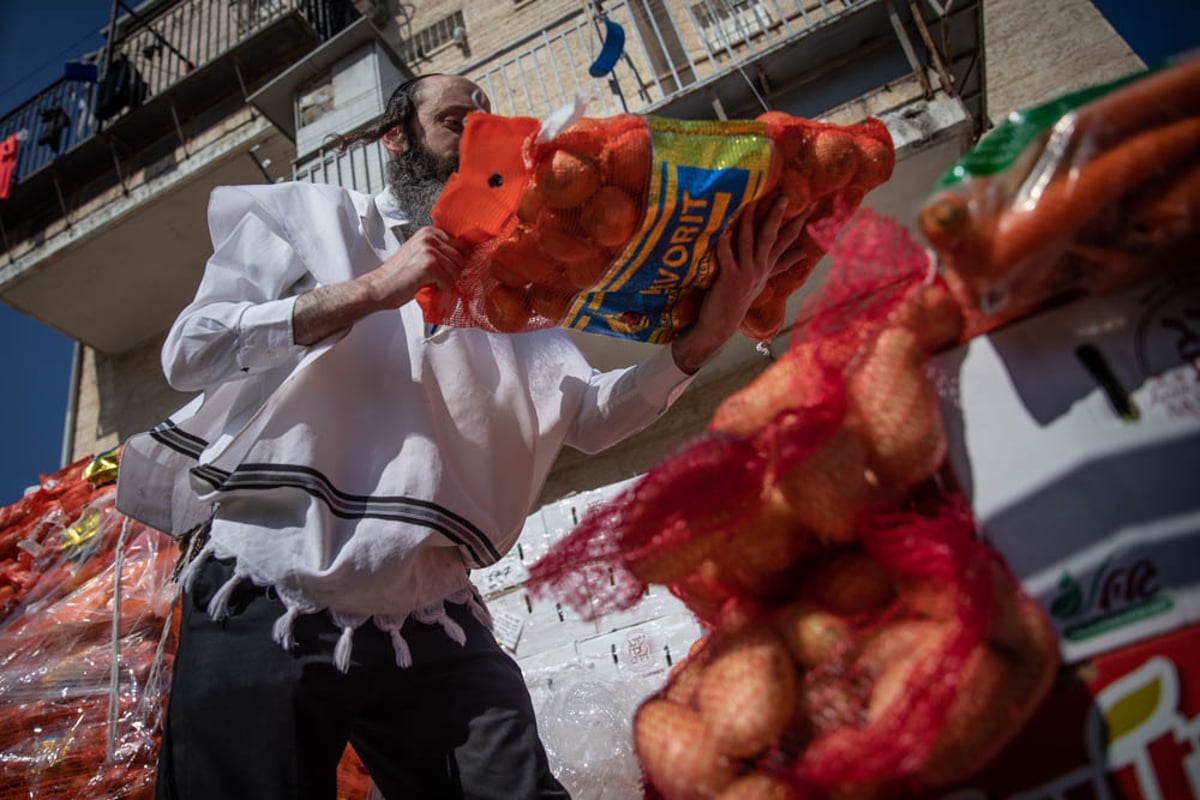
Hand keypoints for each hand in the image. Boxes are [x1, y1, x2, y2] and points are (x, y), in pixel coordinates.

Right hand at [360, 225, 469, 308]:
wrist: (378, 287)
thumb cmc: (399, 275)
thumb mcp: (420, 254)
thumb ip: (440, 252)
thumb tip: (466, 260)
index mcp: (429, 232)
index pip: (461, 246)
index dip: (456, 262)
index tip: (444, 270)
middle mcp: (430, 237)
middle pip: (462, 259)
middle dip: (450, 273)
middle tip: (432, 278)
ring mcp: (430, 249)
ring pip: (457, 272)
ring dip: (444, 282)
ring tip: (426, 281)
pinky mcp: (429, 264)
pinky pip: (449, 281)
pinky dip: (439, 288)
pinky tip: (424, 285)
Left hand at [670, 195, 809, 372]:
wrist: (721, 324)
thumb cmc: (739, 297)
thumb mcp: (764, 278)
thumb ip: (782, 263)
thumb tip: (803, 251)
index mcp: (767, 266)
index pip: (787, 240)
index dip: (799, 222)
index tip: (810, 204)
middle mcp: (760, 268)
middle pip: (772, 237)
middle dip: (778, 216)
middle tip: (785, 196)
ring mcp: (746, 273)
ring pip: (749, 242)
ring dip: (749, 221)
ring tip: (751, 202)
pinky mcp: (729, 279)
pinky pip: (727, 256)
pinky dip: (725, 243)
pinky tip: (724, 230)